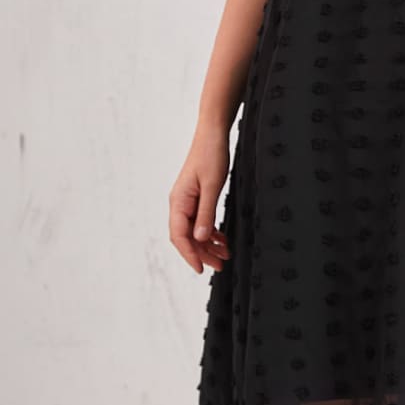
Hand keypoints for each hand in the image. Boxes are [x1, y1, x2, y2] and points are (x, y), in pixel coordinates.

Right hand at [169, 123, 233, 274]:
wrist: (213, 135)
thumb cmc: (211, 155)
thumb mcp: (211, 186)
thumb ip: (205, 213)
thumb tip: (200, 238)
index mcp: (179, 201)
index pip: (180, 236)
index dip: (190, 255)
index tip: (201, 269)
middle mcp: (179, 203)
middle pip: (186, 237)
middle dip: (202, 253)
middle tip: (220, 265)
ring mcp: (187, 201)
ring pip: (194, 231)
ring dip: (208, 245)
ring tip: (225, 255)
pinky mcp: (196, 198)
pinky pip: (200, 221)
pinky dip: (211, 232)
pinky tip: (222, 239)